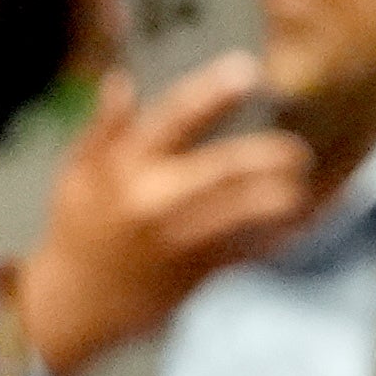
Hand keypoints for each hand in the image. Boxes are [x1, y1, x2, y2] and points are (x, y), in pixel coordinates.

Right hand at [7, 54, 315, 375]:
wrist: (73, 305)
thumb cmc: (77, 229)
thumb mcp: (76, 174)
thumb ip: (103, 127)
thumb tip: (121, 80)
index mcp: (125, 167)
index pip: (173, 118)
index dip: (212, 91)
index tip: (248, 70)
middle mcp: (154, 201)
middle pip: (221, 169)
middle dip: (266, 154)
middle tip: (298, 147)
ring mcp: (176, 240)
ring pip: (239, 214)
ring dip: (277, 199)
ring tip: (302, 187)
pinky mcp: (192, 275)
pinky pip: (243, 254)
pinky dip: (272, 240)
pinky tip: (297, 227)